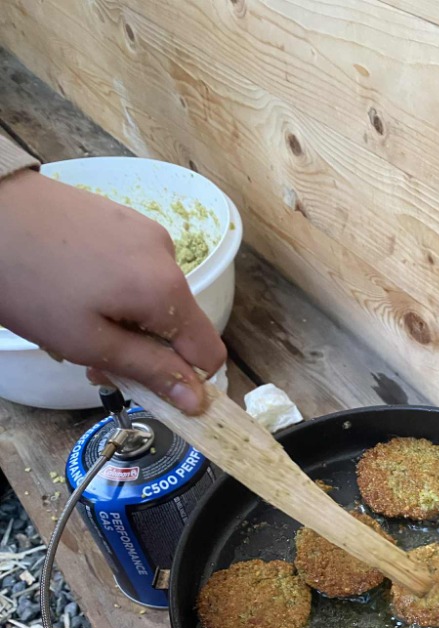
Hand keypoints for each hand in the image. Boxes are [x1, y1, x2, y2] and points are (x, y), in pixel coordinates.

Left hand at [0, 169, 225, 413]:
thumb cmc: (31, 284)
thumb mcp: (90, 344)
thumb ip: (150, 372)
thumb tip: (198, 400)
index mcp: (167, 290)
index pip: (209, 353)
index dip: (186, 381)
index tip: (147, 389)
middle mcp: (167, 255)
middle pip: (179, 325)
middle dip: (146, 350)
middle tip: (92, 360)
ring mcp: (145, 231)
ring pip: (155, 298)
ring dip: (128, 321)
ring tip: (76, 320)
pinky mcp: (123, 218)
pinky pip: (137, 269)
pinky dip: (117, 290)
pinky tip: (76, 288)